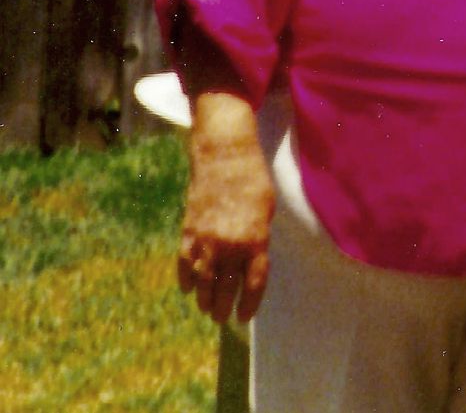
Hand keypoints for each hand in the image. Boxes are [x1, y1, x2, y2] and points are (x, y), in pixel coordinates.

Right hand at [178, 114, 274, 323]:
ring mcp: (206, 240)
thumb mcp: (267, 212)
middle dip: (223, 307)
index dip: (249, 304)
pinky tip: (187, 289)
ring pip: (203, 280)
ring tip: (206, 310)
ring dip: (204, 298)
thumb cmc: (254, 181)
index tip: (244, 317)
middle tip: (222, 319)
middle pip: (226, 287)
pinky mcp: (188, 231)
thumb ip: (260, 239)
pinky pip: (184, 263)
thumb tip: (252, 261)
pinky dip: (185, 278)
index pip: (253, 283)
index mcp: (256, 241)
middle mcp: (230, 246)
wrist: (224, 158)